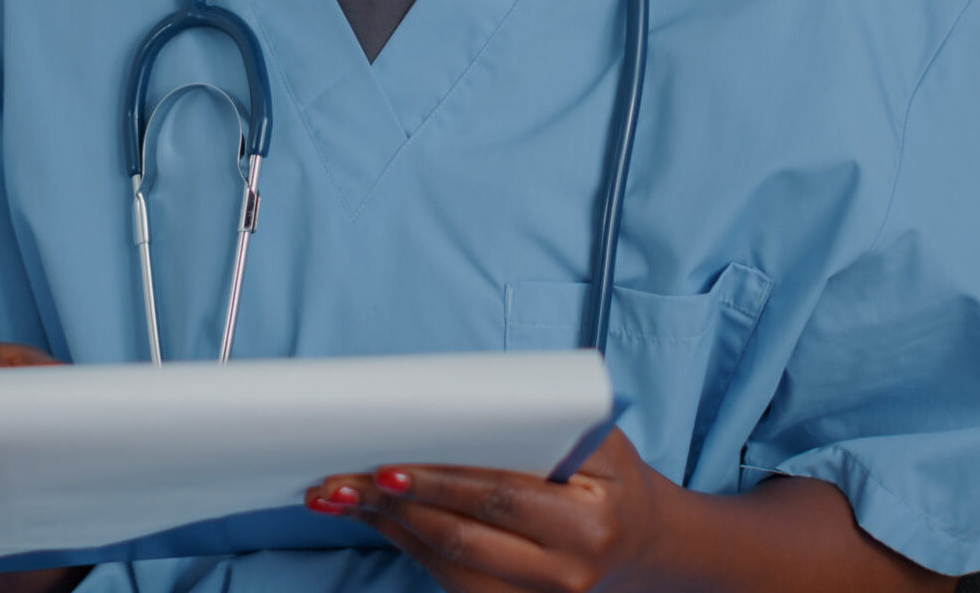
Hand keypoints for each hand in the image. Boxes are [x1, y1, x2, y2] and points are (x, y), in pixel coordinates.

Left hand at [305, 428, 663, 592]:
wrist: (641, 541)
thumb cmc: (612, 477)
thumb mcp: (600, 442)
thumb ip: (546, 424)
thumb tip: (467, 403)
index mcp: (587, 523)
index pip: (499, 497)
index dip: (439, 483)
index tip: (388, 467)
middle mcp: (562, 573)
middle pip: (462, 538)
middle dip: (395, 506)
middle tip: (342, 479)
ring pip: (446, 565)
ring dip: (387, 528)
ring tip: (338, 495)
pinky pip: (448, 579)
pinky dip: (406, 544)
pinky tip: (373, 517)